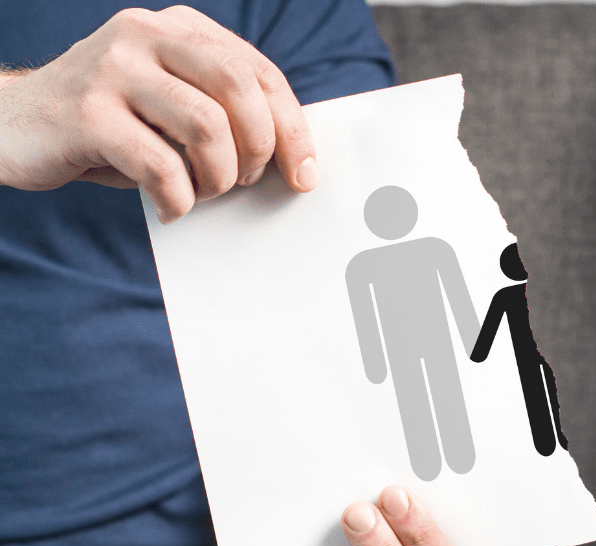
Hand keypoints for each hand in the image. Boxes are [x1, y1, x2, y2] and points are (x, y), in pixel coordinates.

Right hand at [0, 6, 316, 222]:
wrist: (11, 125)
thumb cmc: (110, 125)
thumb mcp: (169, 104)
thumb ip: (222, 111)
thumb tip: (294, 158)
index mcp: (178, 28)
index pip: (258, 73)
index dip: (292, 127)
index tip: (306, 174)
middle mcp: (145, 35)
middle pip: (240, 89)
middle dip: (260, 148)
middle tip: (247, 182)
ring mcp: (112, 68)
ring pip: (207, 126)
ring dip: (220, 176)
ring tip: (204, 191)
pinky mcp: (86, 112)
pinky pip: (161, 165)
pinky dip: (179, 198)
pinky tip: (171, 206)